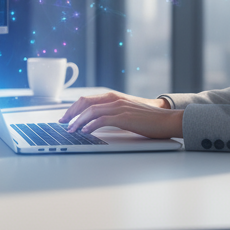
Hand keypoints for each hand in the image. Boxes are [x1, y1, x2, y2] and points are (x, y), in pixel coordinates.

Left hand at [59, 91, 182, 138]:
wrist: (166, 120)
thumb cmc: (148, 119)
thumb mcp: (127, 113)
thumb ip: (113, 114)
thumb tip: (96, 124)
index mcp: (114, 97)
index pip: (87, 99)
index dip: (74, 108)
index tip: (65, 117)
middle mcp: (114, 99)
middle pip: (85, 102)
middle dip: (71, 113)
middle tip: (62, 123)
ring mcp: (119, 107)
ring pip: (91, 111)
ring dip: (78, 121)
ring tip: (71, 130)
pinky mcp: (124, 117)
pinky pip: (102, 120)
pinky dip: (90, 125)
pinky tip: (85, 132)